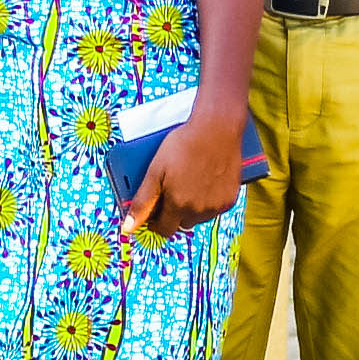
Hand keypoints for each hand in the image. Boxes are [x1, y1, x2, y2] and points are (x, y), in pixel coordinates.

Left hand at [124, 109, 245, 236]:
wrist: (217, 130)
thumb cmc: (184, 146)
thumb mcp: (155, 171)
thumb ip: (142, 202)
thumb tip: (128, 227)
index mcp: (178, 205)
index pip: (164, 229)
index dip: (155, 222)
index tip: (153, 212)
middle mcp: (199, 210)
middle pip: (181, 224)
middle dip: (173, 213)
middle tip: (170, 191)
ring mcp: (217, 206)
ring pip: (198, 217)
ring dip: (190, 208)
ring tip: (187, 184)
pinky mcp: (229, 199)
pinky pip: (214, 209)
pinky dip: (207, 201)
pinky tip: (202, 183)